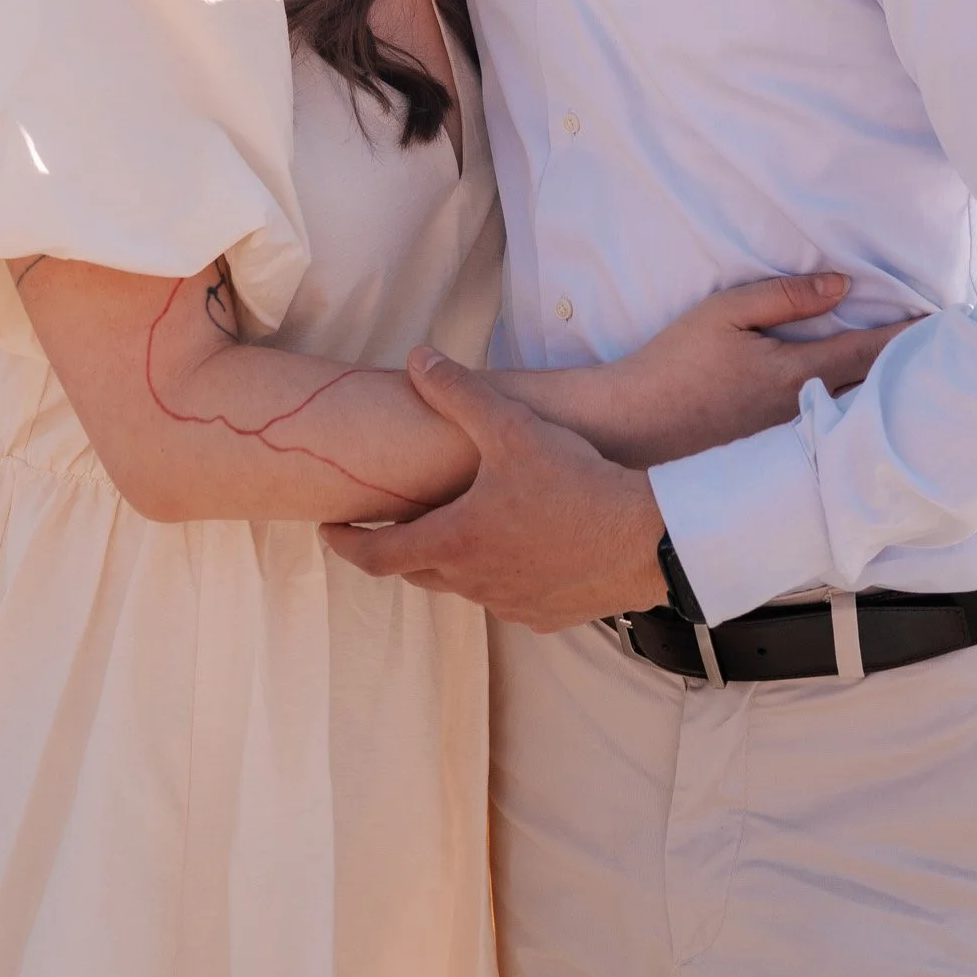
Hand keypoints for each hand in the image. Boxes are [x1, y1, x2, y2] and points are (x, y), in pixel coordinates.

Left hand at [321, 352, 666, 630]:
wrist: (645, 540)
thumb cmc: (573, 482)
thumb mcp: (509, 427)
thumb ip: (457, 392)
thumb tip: (417, 360)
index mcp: (453, 542)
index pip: (377, 556)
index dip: (346, 543)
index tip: (330, 530)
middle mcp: (474, 584)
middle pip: (416, 573)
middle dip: (397, 549)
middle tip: (387, 525)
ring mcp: (511, 606)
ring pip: (464, 586)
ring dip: (450, 561)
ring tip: (456, 529)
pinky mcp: (547, 616)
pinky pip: (508, 598)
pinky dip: (499, 576)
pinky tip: (518, 550)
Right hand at [601, 271, 917, 467]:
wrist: (637, 425)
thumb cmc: (676, 363)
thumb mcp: (725, 312)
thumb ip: (785, 296)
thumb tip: (842, 285)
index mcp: (795, 373)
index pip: (868, 351)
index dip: (908, 336)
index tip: (945, 325)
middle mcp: (805, 413)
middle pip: (874, 393)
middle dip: (910, 374)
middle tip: (950, 357)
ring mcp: (794, 442)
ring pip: (857, 419)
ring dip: (889, 400)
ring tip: (923, 384)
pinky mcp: (780, 457)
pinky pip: (833, 437)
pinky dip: (860, 423)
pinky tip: (872, 417)